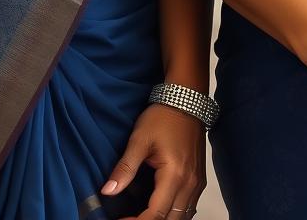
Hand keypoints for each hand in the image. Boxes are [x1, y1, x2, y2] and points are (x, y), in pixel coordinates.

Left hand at [101, 103, 205, 218]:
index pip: (155, 215)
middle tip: (128, 218)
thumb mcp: (139, 139)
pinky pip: (189, 208)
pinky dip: (173, 214)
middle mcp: (190, 185)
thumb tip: (107, 191)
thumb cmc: (163, 117)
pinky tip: (159, 208)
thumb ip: (125, 168)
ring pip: (182, 218)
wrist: (187, 99)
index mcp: (175, 176)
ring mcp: (197, 183)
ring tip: (141, 215)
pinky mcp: (199, 180)